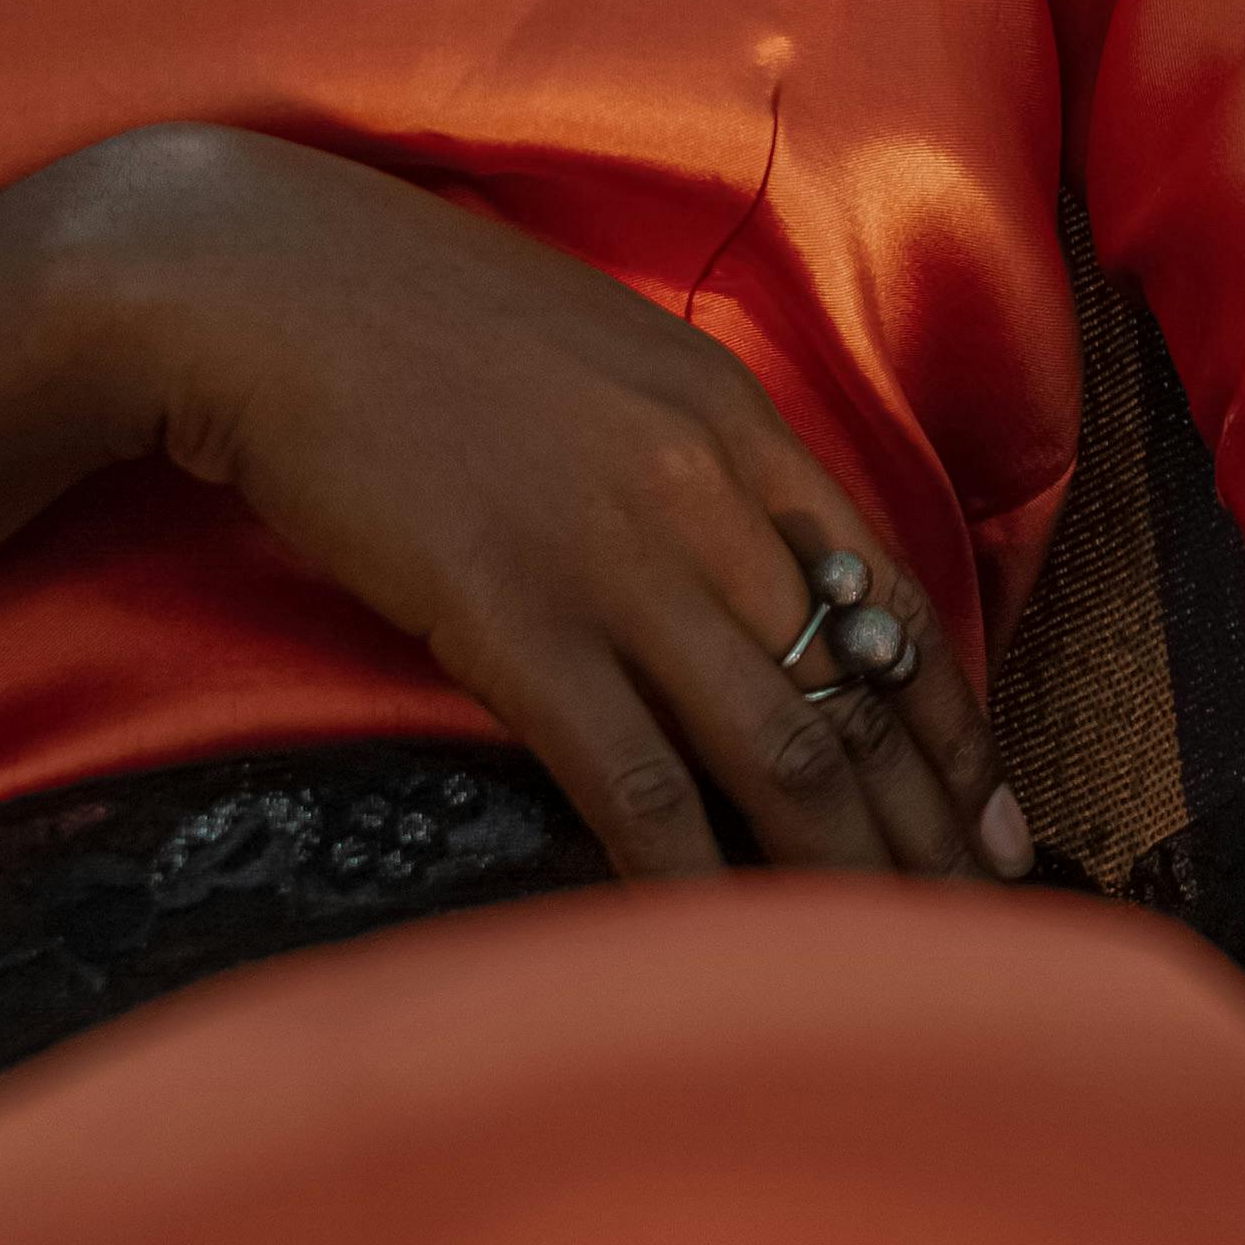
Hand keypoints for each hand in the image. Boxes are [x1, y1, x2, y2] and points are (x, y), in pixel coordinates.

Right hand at [39, 125, 1031, 888]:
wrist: (255, 282)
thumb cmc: (406, 311)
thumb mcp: (593, 348)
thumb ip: (683, 449)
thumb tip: (744, 565)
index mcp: (729, 411)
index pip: (886, 591)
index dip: (950, 719)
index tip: (989, 809)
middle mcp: (702, 484)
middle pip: (854, 688)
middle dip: (927, 823)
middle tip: (976, 927)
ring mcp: (612, 556)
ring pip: (779, 749)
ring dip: (846, 874)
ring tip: (888, 963)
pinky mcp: (512, 620)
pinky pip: (637, 782)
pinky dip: (695, 879)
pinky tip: (723, 949)